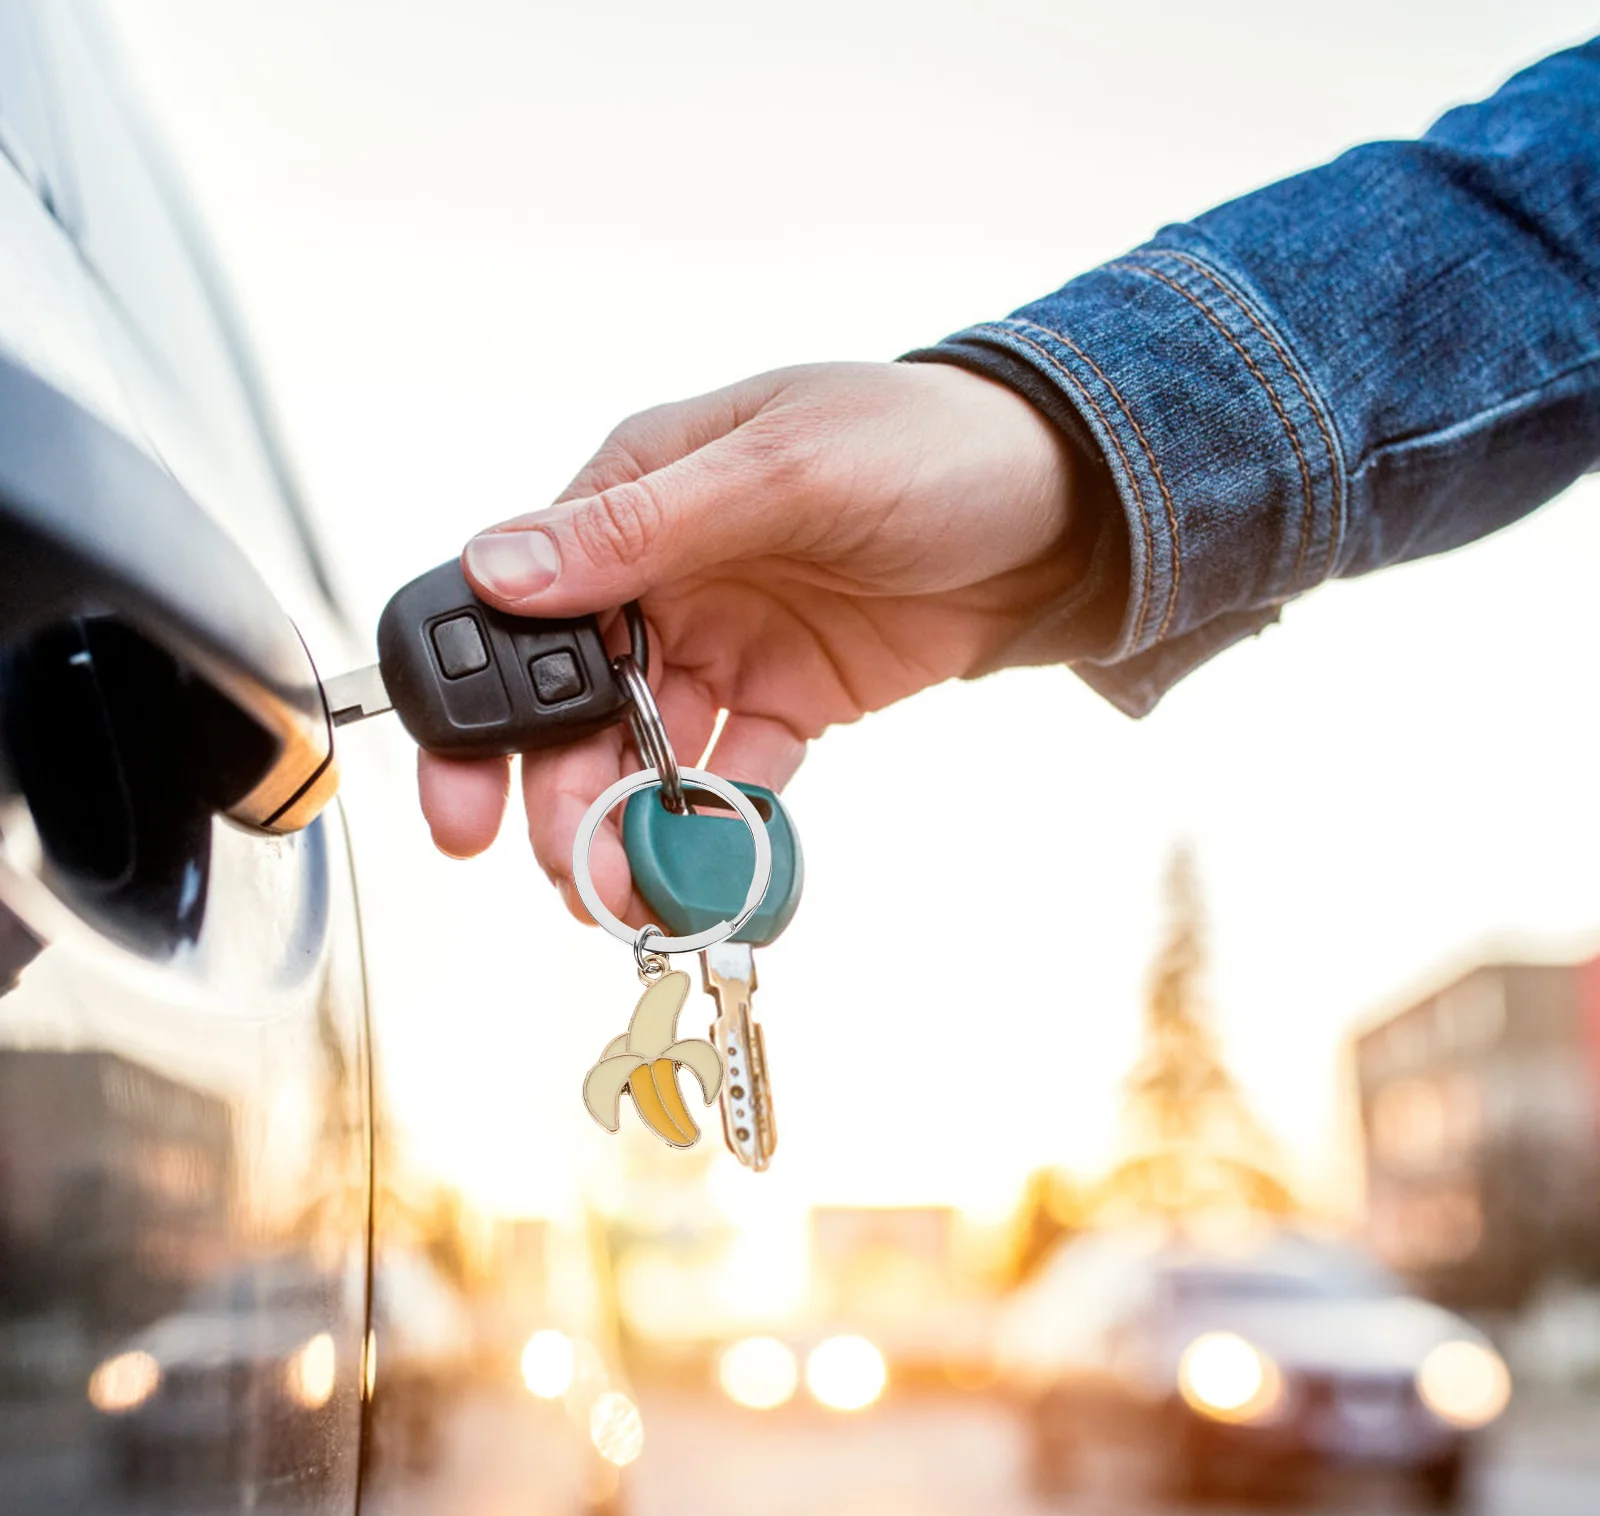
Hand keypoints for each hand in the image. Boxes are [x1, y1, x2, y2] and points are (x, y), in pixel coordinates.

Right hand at [418, 360, 1082, 922]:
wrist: (1066, 506)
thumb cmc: (927, 445)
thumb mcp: (785, 469)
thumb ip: (642, 527)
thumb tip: (500, 568)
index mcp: (634, 497)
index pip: (518, 608)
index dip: (479, 709)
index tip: (464, 802)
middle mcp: (664, 577)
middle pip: (571, 704)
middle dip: (557, 794)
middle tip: (566, 871)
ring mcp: (725, 645)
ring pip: (644, 754)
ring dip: (629, 828)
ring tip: (630, 898)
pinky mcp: (788, 702)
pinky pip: (735, 777)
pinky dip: (717, 828)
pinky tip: (708, 874)